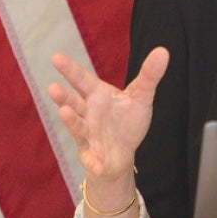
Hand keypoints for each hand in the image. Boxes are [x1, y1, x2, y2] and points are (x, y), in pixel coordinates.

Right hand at [47, 47, 169, 180]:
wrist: (123, 152)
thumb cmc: (126, 119)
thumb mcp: (140, 96)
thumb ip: (149, 75)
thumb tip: (163, 51)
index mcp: (96, 95)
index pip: (81, 80)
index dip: (69, 70)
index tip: (56, 57)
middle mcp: (87, 113)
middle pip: (73, 103)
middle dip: (63, 97)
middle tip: (53, 87)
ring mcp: (88, 135)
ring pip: (77, 127)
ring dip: (71, 121)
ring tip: (65, 113)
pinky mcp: (93, 156)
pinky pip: (92, 159)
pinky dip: (94, 162)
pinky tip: (97, 166)